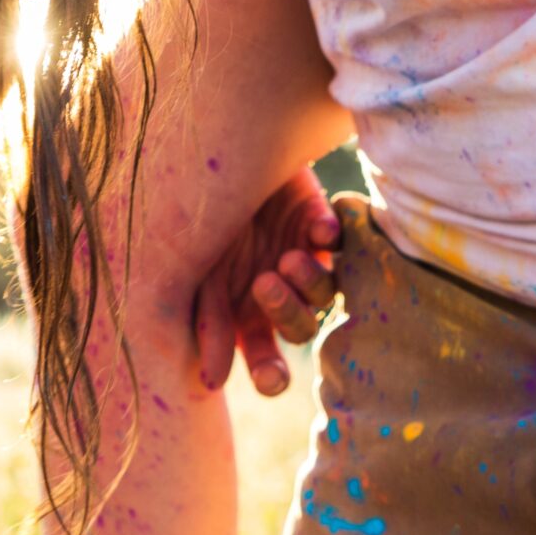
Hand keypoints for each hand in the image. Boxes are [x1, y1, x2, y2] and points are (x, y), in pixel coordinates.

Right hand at [188, 168, 342, 396]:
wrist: (211, 152)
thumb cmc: (195, 217)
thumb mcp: (195, 268)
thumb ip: (207, 320)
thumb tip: (212, 382)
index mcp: (243, 311)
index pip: (265, 359)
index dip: (271, 373)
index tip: (270, 376)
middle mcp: (277, 291)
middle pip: (300, 328)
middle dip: (288, 314)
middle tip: (266, 284)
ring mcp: (301, 258)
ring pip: (324, 291)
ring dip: (307, 282)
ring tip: (288, 258)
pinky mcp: (319, 223)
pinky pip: (340, 244)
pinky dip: (330, 239)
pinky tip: (317, 229)